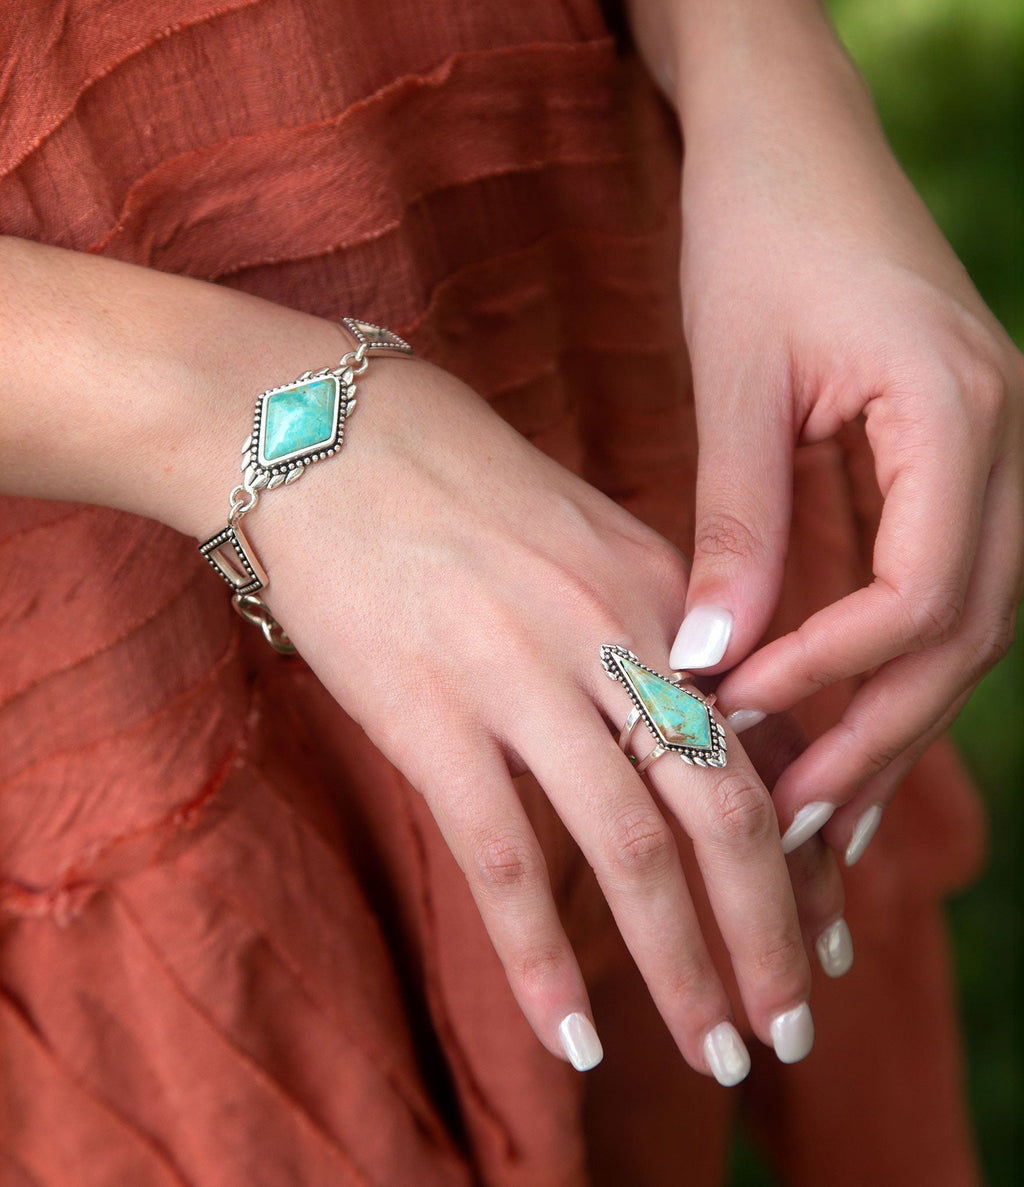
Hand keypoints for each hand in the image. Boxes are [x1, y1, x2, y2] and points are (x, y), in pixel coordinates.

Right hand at [244, 357, 842, 1078]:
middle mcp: (614, 637)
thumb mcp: (579, 535)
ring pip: (636, 849)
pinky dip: (540, 958)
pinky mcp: (431, 715)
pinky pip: (505, 860)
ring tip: (716, 1050)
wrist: (319, 433)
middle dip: (773, 929)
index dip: (803, 844)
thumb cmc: (447, 479)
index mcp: (661, 591)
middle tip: (791, 1024)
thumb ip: (643, 626)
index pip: (762, 740)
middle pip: (727, 808)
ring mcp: (522, 677)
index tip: (818, 920)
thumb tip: (687, 721)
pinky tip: (568, 1032)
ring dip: (685, 966)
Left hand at [669, 74, 1023, 863]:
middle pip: (965, 634)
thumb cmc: (756, 227)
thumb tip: (708, 660)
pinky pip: (942, 582)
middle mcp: (1007, 442)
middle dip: (876, 733)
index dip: (828, 675)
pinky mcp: (953, 458)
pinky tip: (839, 714)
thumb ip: (735, 522)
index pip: (921, 595)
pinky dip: (889, 659)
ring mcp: (992, 451)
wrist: (791, 132)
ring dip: (889, 715)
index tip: (731, 720)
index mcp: (961, 413)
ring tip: (820, 806)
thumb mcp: (735, 378)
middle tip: (793, 826)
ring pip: (966, 623)